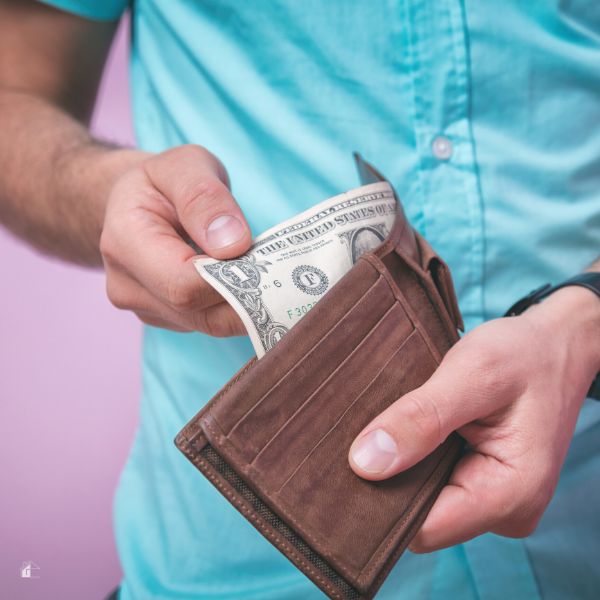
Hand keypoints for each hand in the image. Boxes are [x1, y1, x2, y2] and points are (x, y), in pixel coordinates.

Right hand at [100, 145, 251, 334]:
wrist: (138, 203)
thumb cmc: (163, 181)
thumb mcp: (185, 166)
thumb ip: (205, 197)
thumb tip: (233, 244)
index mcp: (124, 243)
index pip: (183, 285)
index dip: (231, 278)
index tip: (267, 258)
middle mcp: (127, 288)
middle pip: (202, 314)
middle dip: (248, 296)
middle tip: (284, 271)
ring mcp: (147, 309)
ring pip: (212, 324)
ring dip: (247, 303)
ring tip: (268, 271)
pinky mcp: (168, 319)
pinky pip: (211, 322)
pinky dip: (237, 306)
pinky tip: (249, 281)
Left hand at [348, 285, 599, 551]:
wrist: (555, 346)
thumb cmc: (524, 354)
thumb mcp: (473, 374)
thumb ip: (422, 418)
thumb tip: (365, 463)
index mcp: (511, 494)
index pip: (423, 528)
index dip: (382, 499)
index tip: (351, 460)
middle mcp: (504, 510)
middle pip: (419, 518)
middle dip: (388, 480)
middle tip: (364, 433)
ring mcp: (492, 499)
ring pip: (421, 500)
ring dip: (400, 466)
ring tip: (389, 426)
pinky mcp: (480, 483)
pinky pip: (433, 483)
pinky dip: (414, 458)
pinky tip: (406, 430)